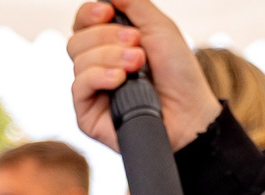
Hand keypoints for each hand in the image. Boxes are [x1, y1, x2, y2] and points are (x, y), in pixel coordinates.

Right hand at [68, 0, 222, 150]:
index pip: (82, 23)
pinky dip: (100, 76)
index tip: (109, 12)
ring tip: (138, 64)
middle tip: (137, 44)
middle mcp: (95, 65)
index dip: (89, 14)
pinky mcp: (86, 114)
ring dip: (110, 57)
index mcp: (108, 42)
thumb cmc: (177, 73)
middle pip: (76, 40)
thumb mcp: (159, 28)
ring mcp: (90, 89)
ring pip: (78, 61)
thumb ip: (134, 5)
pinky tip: (120, 80)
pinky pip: (78, 85)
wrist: (188, 110)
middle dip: (107, 37)